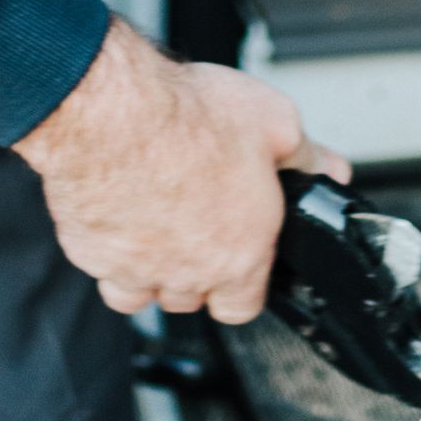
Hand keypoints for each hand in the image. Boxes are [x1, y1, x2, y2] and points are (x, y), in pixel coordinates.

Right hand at [13, 17, 351, 322]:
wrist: (114, 113)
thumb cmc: (189, 119)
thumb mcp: (275, 122)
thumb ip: (306, 157)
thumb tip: (329, 170)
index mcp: (240, 253)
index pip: (244, 307)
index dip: (243, 283)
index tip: (239, 255)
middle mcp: (188, 272)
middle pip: (194, 298)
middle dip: (197, 268)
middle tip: (196, 219)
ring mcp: (136, 269)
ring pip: (144, 291)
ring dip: (153, 267)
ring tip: (158, 220)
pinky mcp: (91, 253)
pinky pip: (103, 270)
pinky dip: (111, 253)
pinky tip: (120, 215)